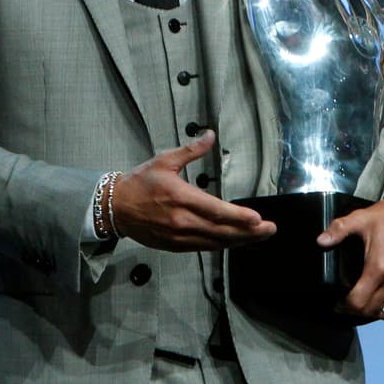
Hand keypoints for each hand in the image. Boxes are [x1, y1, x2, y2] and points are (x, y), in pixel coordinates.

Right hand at [111, 130, 276, 250]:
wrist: (114, 208)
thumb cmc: (140, 183)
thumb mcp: (165, 160)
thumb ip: (191, 150)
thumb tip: (210, 135)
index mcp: (180, 198)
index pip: (215, 211)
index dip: (238, 217)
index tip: (257, 218)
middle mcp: (181, 221)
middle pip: (221, 231)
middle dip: (249, 232)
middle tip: (270, 229)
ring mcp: (177, 237)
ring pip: (215, 243)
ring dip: (239, 241)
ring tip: (259, 236)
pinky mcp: (173, 246)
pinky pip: (203, 248)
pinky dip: (222, 245)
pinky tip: (235, 241)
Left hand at [317, 196, 383, 319]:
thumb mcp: (362, 218)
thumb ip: (338, 230)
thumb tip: (321, 241)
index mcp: (379, 268)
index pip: (358, 303)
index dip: (344, 307)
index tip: (339, 303)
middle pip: (372, 311)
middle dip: (357, 311)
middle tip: (349, 304)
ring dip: (375, 312)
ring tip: (367, 303)